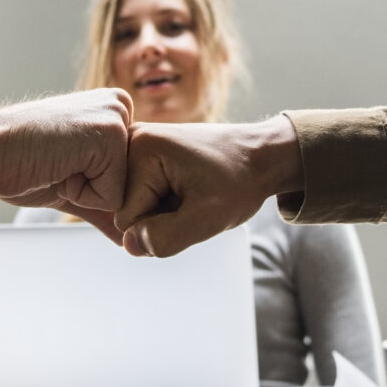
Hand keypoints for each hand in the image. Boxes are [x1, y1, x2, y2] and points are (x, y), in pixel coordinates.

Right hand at [0, 89, 132, 230]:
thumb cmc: (20, 163)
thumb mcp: (72, 185)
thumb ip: (105, 206)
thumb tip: (128, 238)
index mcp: (113, 113)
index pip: (131, 178)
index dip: (93, 189)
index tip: (61, 165)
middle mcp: (121, 108)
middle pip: (133, 185)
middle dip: (94, 191)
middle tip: (58, 164)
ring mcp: (117, 118)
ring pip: (124, 192)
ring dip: (87, 193)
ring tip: (58, 164)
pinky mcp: (110, 134)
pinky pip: (112, 197)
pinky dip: (81, 196)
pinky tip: (57, 166)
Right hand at [114, 116, 302, 257]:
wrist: (261, 156)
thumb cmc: (240, 180)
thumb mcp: (209, 217)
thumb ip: (165, 237)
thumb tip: (129, 245)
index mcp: (141, 149)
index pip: (126, 219)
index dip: (160, 226)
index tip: (192, 206)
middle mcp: (132, 141)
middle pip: (125, 211)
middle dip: (159, 218)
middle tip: (193, 200)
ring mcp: (137, 146)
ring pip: (134, 206)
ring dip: (162, 211)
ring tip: (191, 194)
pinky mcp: (144, 154)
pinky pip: (140, 196)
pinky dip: (163, 202)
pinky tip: (185, 190)